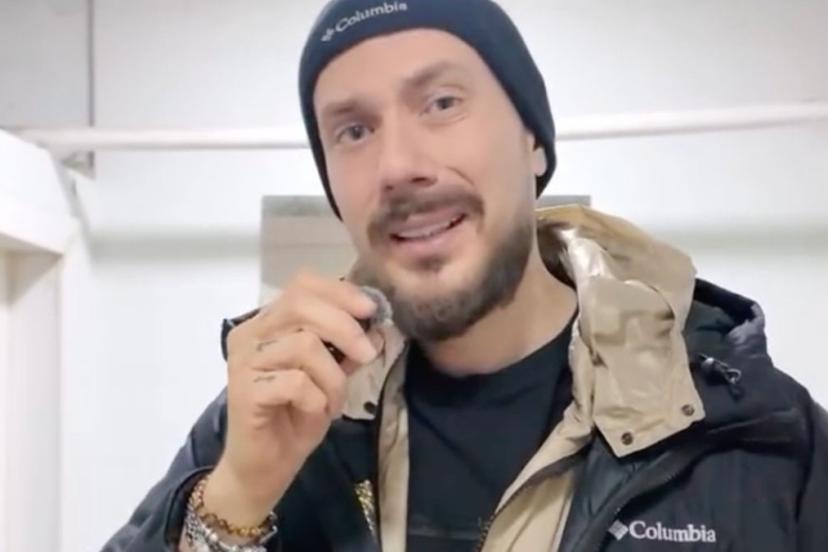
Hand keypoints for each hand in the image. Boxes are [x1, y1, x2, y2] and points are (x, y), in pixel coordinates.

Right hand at [204, 270, 380, 526]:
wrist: (265, 467)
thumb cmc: (296, 417)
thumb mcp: (330, 375)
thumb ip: (346, 348)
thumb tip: (375, 327)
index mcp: (267, 322)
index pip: (302, 284)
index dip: (340, 292)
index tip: (371, 310)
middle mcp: (250, 333)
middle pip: (301, 305)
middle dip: (344, 327)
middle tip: (368, 354)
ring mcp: (243, 360)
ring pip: (303, 345)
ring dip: (332, 376)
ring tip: (333, 399)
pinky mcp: (244, 390)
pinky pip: (297, 382)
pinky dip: (318, 398)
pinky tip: (316, 412)